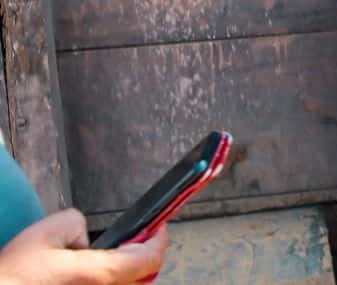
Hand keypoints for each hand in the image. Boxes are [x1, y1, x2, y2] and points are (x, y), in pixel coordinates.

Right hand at [0, 209, 167, 284]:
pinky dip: (108, 282)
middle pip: (142, 277)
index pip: (150, 258)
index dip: (158, 239)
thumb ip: (78, 223)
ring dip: (125, 272)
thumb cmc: (14, 276)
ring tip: (111, 256)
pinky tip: (89, 275)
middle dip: (143, 255)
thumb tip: (86, 236)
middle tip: (136, 240)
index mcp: (100, 274)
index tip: (157, 227)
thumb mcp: (47, 231)